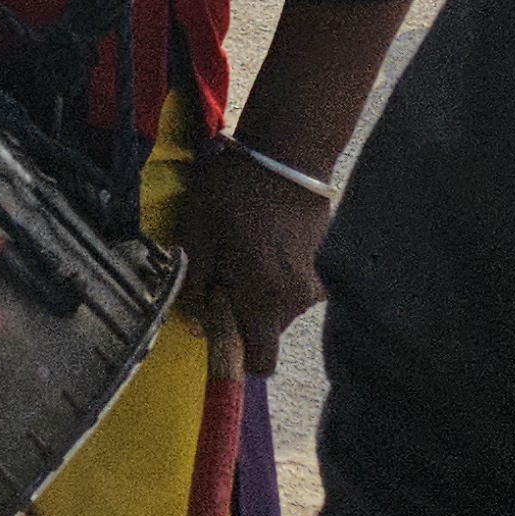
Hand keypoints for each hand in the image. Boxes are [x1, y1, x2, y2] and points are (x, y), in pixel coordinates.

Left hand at [174, 144, 332, 378]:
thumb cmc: (233, 194)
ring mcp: (312, 280)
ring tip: (237, 243)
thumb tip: (197, 325)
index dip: (234, 353)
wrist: (285, 153)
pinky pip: (288, 280)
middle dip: (239, 309)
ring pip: (275, 303)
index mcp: (265, 302)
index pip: (260, 362)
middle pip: (264, 329)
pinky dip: (271, 268)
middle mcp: (295, 301)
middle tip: (219, 268)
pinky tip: (258, 233)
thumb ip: (195, 287)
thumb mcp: (197, 236)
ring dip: (254, 286)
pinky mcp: (319, 261)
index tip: (215, 325)